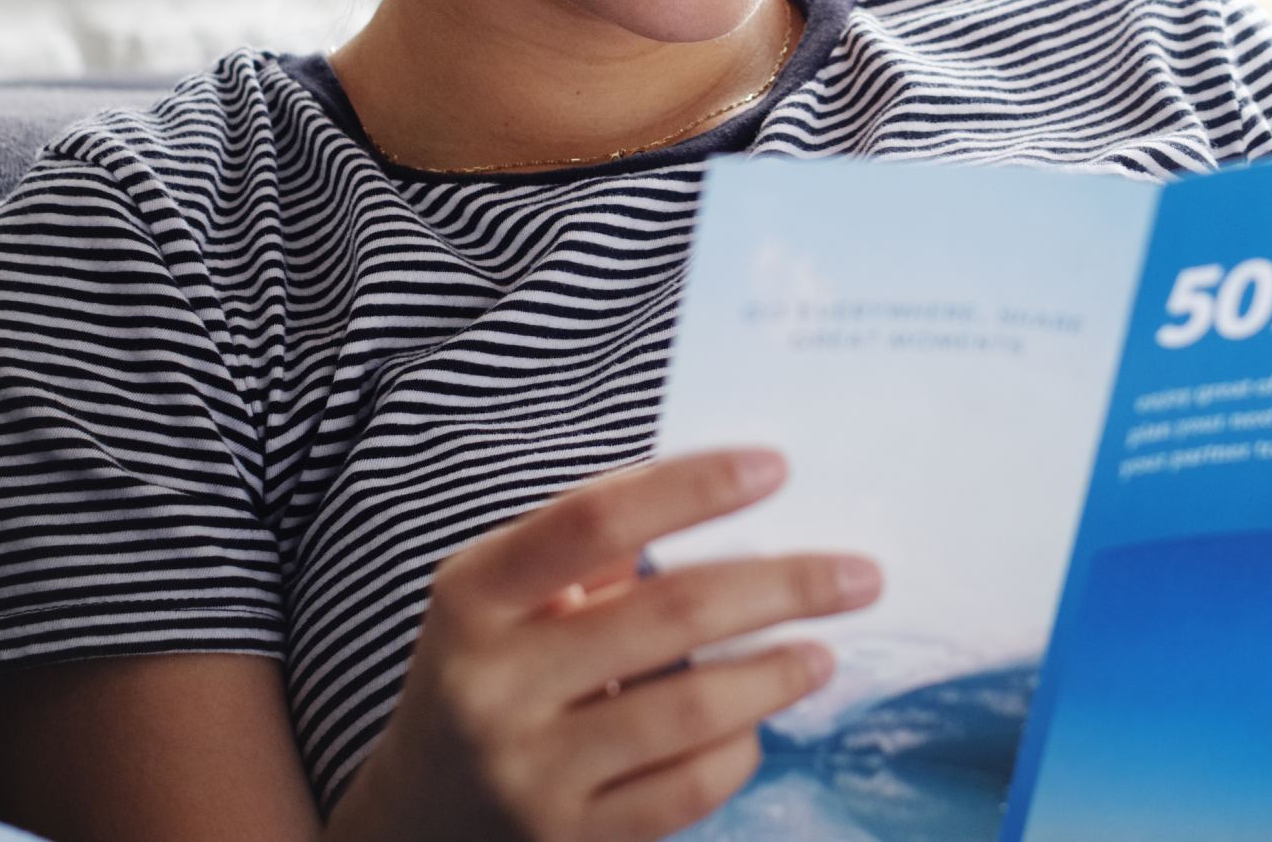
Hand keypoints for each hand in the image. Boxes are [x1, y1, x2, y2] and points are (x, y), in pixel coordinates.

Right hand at [325, 446, 882, 841]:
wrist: (411, 821)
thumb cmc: (489, 673)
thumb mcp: (503, 599)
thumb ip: (593, 550)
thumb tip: (734, 497)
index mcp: (473, 596)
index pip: (595, 519)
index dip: (690, 486)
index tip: (776, 467)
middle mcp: (494, 683)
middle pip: (669, 613)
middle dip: (783, 586)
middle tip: (860, 574)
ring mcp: (531, 771)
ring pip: (691, 709)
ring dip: (778, 673)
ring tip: (825, 651)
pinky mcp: (570, 840)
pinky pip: (686, 788)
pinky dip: (737, 749)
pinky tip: (758, 725)